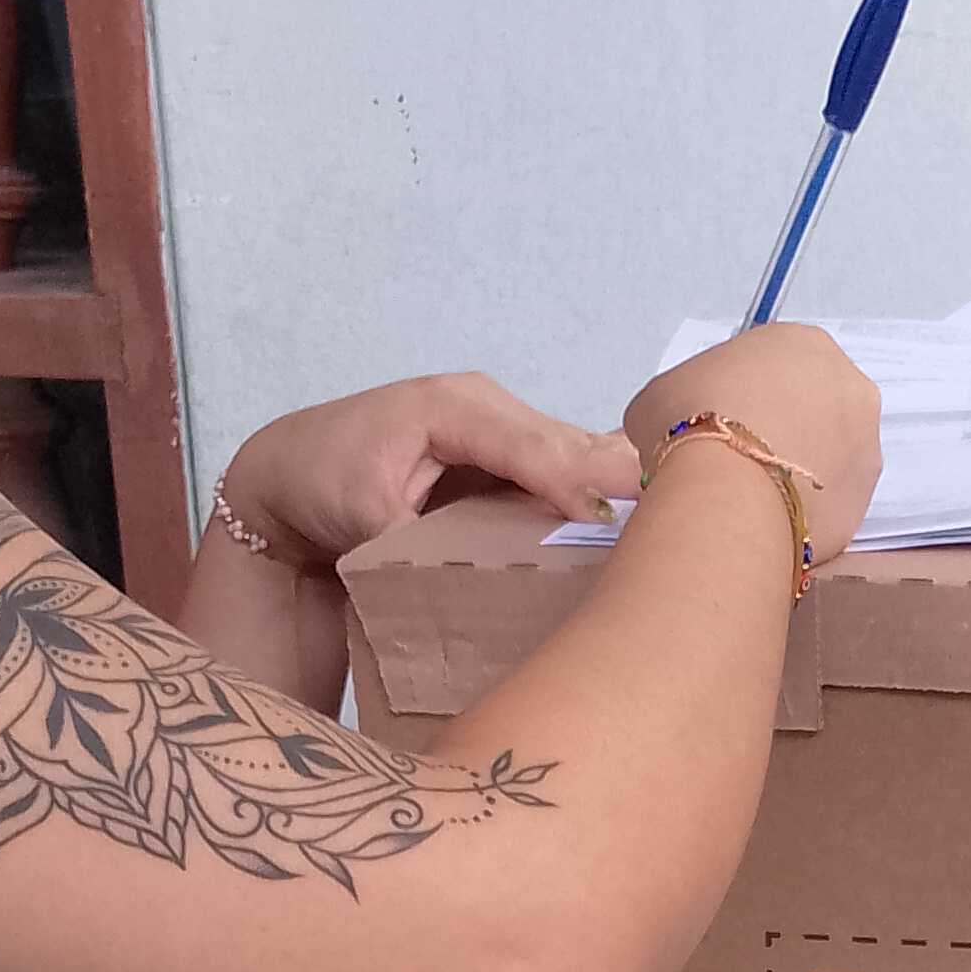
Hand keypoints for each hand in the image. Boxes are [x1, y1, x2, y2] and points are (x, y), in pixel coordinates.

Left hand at [223, 374, 639, 565]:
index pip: (533, 445)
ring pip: (577, 454)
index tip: (612, 519)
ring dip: (619, 488)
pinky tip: (640, 522)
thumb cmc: (322, 483)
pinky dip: (598, 493)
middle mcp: (488, 405)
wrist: (290, 477)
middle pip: (570, 444)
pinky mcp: (507, 457)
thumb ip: (427, 534)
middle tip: (680, 518)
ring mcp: (502, 427)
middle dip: (621, 479)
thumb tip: (485, 566)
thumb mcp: (365, 513)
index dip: (575, 482)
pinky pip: (564, 470)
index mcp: (455, 406)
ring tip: (676, 521)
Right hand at [624, 326, 880, 566]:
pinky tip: (765, 526)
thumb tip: (681, 430)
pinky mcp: (863, 504)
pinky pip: (826, 507)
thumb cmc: (692, 423)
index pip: (777, 366)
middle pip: (814, 409)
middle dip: (782, 432)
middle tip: (737, 462)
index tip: (720, 422)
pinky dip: (800, 516)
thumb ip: (686, 400)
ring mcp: (865, 449)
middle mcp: (850, 387)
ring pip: (827, 460)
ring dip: (796, 475)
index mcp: (804, 343)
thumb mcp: (662, 395)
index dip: (744, 395)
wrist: (726, 498)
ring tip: (749, 501)